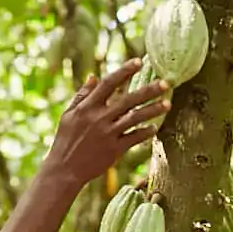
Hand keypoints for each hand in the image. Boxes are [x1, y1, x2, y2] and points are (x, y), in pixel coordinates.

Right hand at [41, 60, 169, 187]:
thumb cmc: (66, 140)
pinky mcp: (114, 150)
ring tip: (168, 104)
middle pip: (128, 100)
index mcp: (87, 107)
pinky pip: (134, 138)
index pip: (109, 83)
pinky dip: (145, 133)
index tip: (139, 61)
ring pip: (135, 118)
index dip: (125, 71)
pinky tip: (154, 127)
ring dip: (153, 110)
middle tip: (165, 83)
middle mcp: (99, 118)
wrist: (64, 170)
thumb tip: (94, 76)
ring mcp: (108, 134)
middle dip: (148, 90)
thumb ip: (82, 95)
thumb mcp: (68, 115)